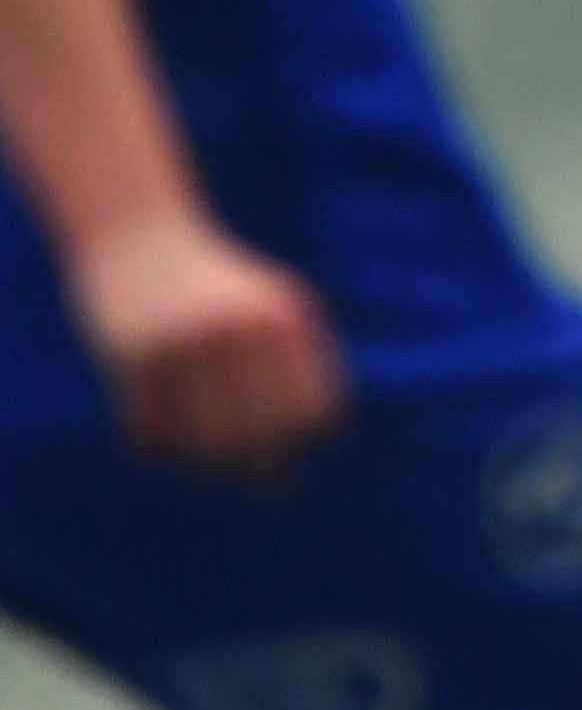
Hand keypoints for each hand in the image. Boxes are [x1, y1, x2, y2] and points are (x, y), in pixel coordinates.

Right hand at [64, 212, 347, 483]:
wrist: (138, 232)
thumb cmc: (216, 283)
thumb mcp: (272, 305)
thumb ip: (299, 360)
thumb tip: (319, 442)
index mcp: (287, 318)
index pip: (313, 410)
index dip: (303, 440)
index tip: (289, 450)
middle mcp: (242, 329)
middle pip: (260, 435)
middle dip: (258, 465)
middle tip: (251, 476)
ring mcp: (187, 342)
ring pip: (204, 443)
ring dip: (204, 462)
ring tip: (203, 459)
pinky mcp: (134, 354)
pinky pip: (150, 431)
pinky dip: (154, 444)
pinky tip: (155, 436)